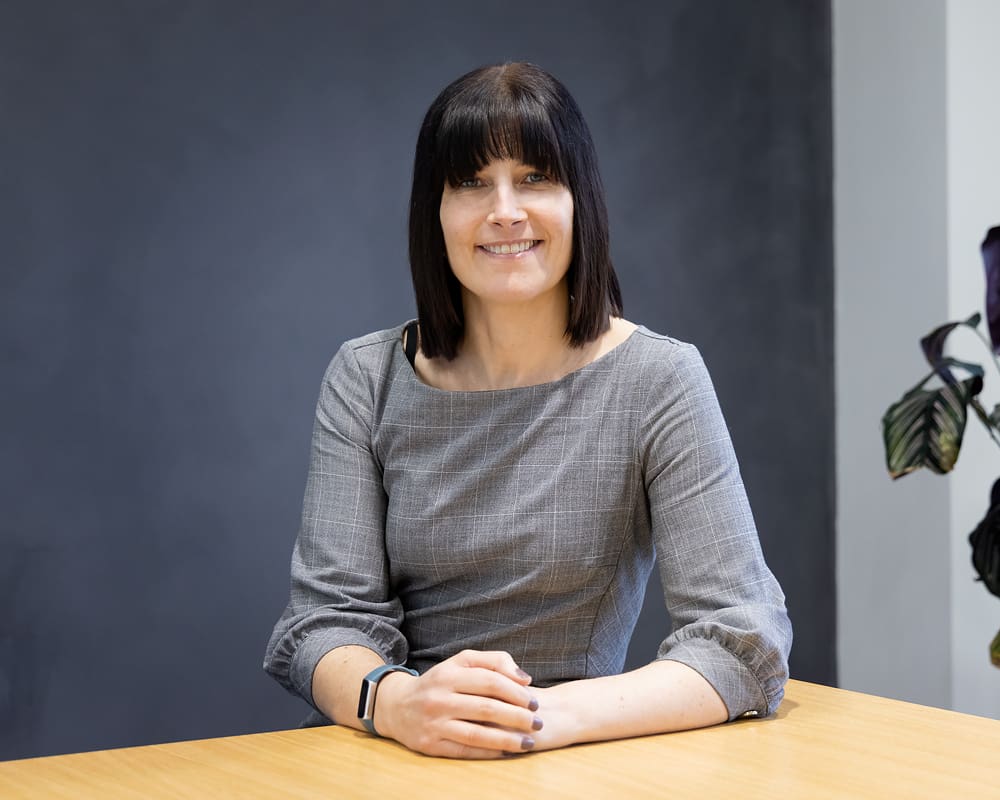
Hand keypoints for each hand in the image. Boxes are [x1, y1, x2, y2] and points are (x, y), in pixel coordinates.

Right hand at [374, 650, 542, 758]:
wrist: (397, 705)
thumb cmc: (440, 682)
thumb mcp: (461, 662)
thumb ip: (494, 662)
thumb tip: (525, 679)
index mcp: (449, 674)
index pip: (490, 681)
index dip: (516, 692)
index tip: (535, 701)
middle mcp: (439, 698)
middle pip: (487, 709)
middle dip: (517, 717)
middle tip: (538, 723)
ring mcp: (434, 723)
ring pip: (477, 734)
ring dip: (507, 740)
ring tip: (529, 742)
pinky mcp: (430, 745)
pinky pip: (465, 751)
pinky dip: (489, 753)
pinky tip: (507, 753)